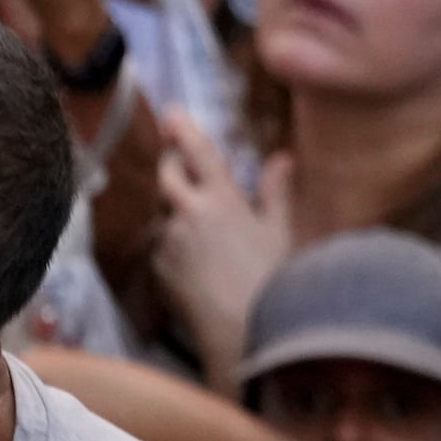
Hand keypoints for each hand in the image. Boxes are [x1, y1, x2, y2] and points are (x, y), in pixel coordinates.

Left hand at [154, 115, 293, 383]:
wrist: (239, 327)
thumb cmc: (271, 279)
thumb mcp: (280, 232)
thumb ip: (275, 192)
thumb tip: (282, 159)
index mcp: (223, 200)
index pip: (199, 153)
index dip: (184, 129)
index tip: (172, 113)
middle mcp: (188, 213)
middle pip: (167, 175)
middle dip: (171, 163)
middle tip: (180, 159)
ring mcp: (168, 240)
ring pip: (164, 211)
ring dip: (176, 206)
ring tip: (202, 221)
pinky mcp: (158, 266)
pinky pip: (162, 243)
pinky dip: (175, 239)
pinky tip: (198, 257)